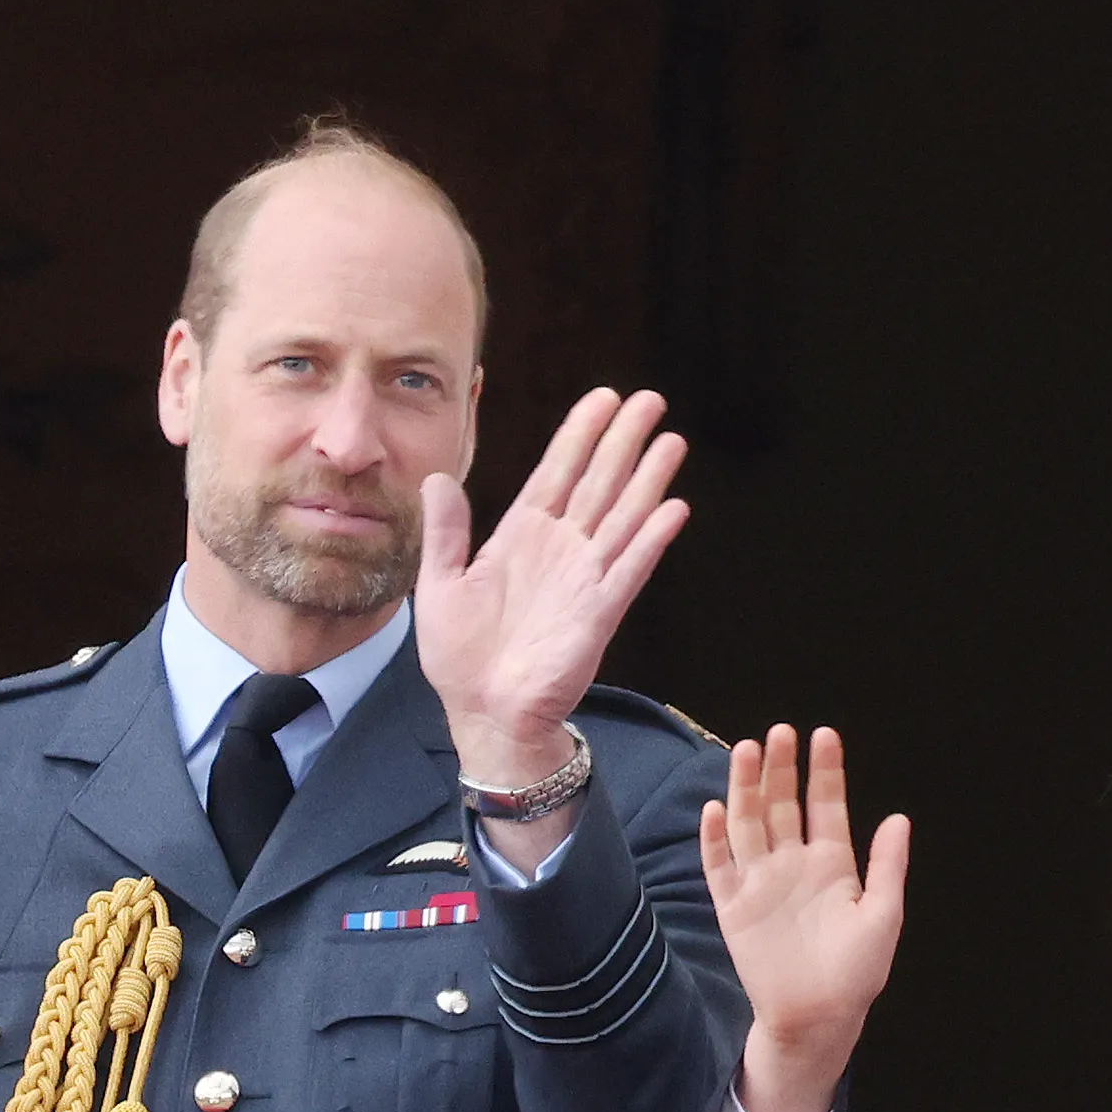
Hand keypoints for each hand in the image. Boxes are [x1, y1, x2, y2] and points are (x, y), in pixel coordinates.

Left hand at [417, 387, 690, 865]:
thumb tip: (438, 478)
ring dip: (648, 480)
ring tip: (672, 441)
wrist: (483, 713)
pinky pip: (629, 570)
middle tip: (651, 400)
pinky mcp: (599, 614)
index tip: (603, 397)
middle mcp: (559, 550)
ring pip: (623, 517)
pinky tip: (673, 509)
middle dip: (624, 441)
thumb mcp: (439, 584)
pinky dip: (650, 541)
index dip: (580, 434)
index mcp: (521, 536)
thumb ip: (446, 532)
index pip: (557, 471)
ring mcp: (583, 579)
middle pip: (599, 482)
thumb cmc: (459, 656)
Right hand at [702, 725, 909, 1111]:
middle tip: (780, 732)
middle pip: (782, 805)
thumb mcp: (882, 915)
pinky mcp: (733, 906)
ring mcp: (761, 883)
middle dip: (780, 769)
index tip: (824, 734)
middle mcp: (794, 865)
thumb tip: (899, 817)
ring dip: (745, 789)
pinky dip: (715, 839)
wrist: (818, 1018)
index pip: (825, 805)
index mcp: (832, 864)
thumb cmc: (857, 972)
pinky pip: (719, 866)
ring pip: (748, 824)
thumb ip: (887, 865)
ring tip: (747, 751)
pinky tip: (716, 809)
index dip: (825, 771)